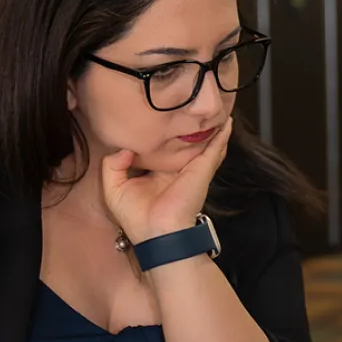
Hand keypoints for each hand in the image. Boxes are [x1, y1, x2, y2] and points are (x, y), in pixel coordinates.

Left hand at [101, 118, 232, 243]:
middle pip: (184, 144)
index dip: (158, 135)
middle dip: (187, 128)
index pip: (160, 149)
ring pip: (203, 144)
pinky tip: (228, 121)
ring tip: (214, 111)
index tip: (154, 118)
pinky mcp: (203, 169)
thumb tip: (126, 146)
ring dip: (210, 129)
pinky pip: (215, 147)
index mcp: (156, 173)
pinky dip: (223, 135)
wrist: (158, 231)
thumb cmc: (137, 216)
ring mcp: (191, 168)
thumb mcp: (113, 188)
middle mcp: (175, 169)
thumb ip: (112, 164)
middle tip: (188, 109)